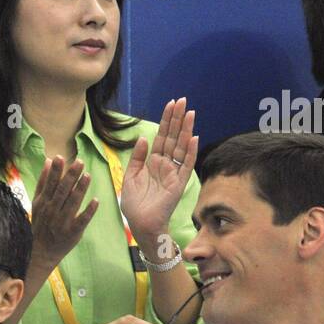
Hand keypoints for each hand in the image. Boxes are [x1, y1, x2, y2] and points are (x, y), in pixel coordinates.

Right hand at [27, 157, 98, 268]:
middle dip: (70, 176)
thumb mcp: (37, 203)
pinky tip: (96, 201)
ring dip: (80, 189)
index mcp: (43, 202)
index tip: (60, 157)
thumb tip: (48, 161)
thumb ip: (43, 182)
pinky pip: (81, 220)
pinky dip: (88, 211)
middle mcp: (52, 210)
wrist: (39, 252)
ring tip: (87, 176)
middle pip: (62, 191)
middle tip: (79, 162)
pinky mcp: (72, 232)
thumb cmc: (40, 224)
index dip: (55, 171)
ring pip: (72, 203)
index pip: (50, 184)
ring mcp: (62, 222)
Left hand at [120, 98, 197, 239]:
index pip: (161, 136)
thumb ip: (137, 157)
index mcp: (153, 162)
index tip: (170, 104)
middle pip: (172, 137)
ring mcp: (173, 173)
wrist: (140, 223)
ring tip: (190, 112)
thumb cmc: (135, 204)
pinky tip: (193, 137)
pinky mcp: (178, 183)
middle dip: (177, 119)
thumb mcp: (130, 176)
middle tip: (182, 100)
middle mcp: (165, 165)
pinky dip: (190, 152)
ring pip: (181, 147)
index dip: (166, 120)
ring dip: (185, 130)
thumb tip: (144, 137)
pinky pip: (186, 165)